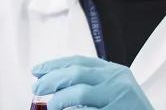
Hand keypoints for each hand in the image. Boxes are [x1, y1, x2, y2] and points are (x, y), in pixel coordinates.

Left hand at [31, 56, 153, 109]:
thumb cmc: (128, 109)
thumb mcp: (114, 89)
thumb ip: (91, 82)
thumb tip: (54, 82)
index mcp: (114, 71)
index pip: (79, 61)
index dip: (55, 65)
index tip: (37, 70)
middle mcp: (117, 80)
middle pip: (76, 73)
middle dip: (52, 79)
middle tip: (36, 88)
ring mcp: (119, 97)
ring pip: (80, 92)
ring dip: (59, 98)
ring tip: (50, 105)